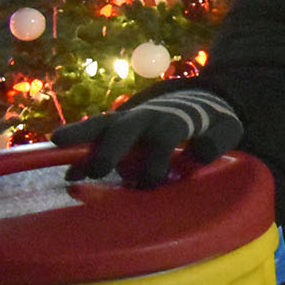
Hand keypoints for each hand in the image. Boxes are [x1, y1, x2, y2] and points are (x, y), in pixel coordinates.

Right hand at [51, 89, 242, 186]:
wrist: (199, 102)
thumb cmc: (213, 123)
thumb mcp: (227, 129)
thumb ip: (219, 139)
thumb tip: (199, 152)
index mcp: (177, 119)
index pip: (165, 134)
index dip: (157, 156)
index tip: (152, 181)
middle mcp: (148, 116)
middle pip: (127, 128)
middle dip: (113, 147)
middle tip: (99, 170)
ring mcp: (129, 118)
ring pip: (103, 124)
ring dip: (83, 136)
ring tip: (59, 145)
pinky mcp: (116, 124)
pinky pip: (94, 128)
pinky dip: (77, 135)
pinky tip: (57, 146)